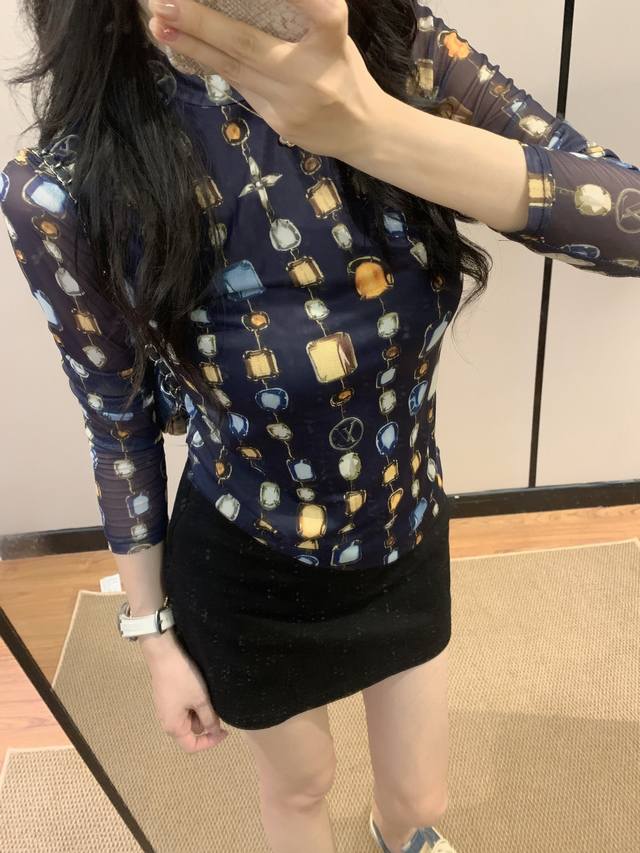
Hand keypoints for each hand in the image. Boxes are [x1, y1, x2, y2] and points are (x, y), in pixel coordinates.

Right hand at [146, 639, 228, 751]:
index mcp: (173, 727)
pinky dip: (193, 703)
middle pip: (190, 731)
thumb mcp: (201, 699)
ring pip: (188, 718)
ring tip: (206, 694)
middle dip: (205, 722)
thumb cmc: (183, 679)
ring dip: (200, 711)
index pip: (192, 746)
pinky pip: (183, 707)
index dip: (210, 742)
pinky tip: (198, 689)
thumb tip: (215, 732)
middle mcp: (166, 721)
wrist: (164, 654)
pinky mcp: (166, 697)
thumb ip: (209, 718)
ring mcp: (165, 708)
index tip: (225, 731)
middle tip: (215, 705)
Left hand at [147, 0, 385, 160]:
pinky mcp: (278, 123)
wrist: (361, 132)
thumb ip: (300, 19)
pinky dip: (210, 63)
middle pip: (250, 46)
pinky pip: (238, 87)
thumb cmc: (343, 72)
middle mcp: (313, 75)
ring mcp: (292, 103)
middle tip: (162, 3)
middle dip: (202, 24)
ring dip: (192, 46)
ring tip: (159, 25)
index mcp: (333, 44)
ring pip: (234, 70)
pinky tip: (183, 47)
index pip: (322, 14)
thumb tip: (240, 2)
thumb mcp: (334, 38)